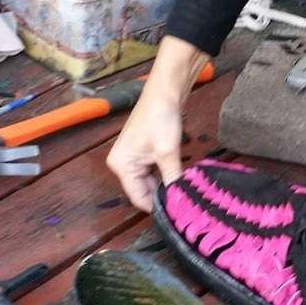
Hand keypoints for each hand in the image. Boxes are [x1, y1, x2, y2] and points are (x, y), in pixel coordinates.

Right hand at [105, 36, 210, 211]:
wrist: (166, 91)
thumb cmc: (161, 119)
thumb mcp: (168, 153)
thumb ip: (172, 179)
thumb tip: (181, 202)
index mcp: (121, 165)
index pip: (138, 198)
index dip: (157, 206)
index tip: (177, 213)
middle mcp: (122, 163)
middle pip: (143, 190)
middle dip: (163, 195)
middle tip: (184, 204)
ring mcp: (132, 156)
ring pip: (150, 180)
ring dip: (166, 184)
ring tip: (184, 192)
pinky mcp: (143, 150)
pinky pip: (154, 170)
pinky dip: (166, 173)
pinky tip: (179, 177)